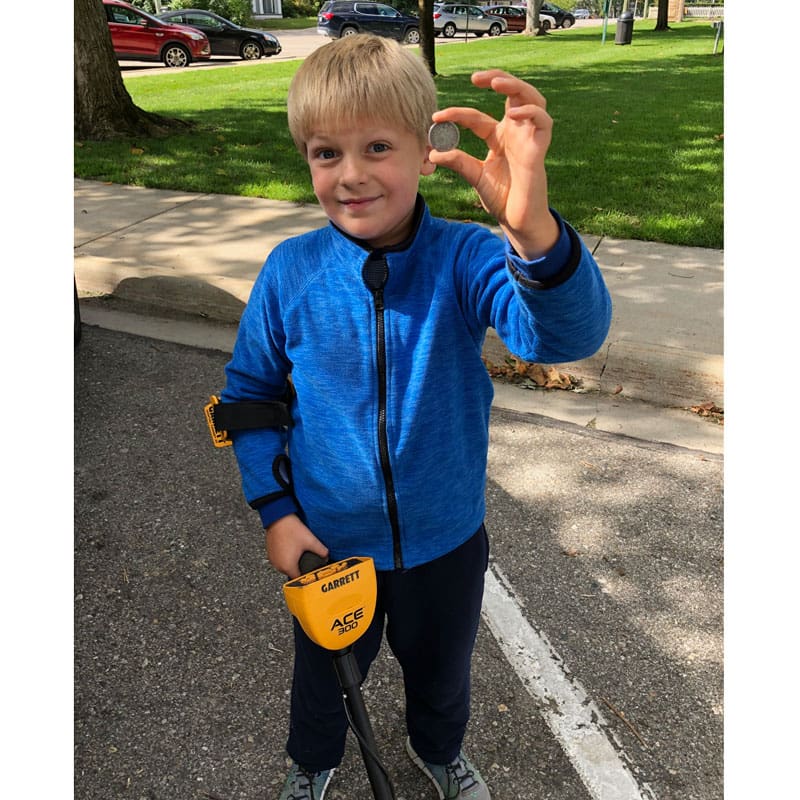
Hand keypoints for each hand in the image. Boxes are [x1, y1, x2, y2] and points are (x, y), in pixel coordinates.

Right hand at [264, 514, 328, 578]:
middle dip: (301, 566)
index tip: (312, 569)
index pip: (299, 578)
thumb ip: (321, 551)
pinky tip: (292, 548)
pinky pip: (280, 560)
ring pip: (286, 566)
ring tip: (299, 551)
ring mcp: (273, 560)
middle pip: (293, 572)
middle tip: (308, 557)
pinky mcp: (270, 553)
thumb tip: (326, 557)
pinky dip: (286, 556)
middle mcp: (278, 566)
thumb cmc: (291, 529)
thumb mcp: (311, 541)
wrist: (278, 518)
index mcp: (288, 567)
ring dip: (293, 561)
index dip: (307, 574)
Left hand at [429, 70, 558, 259]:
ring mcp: (529, 138)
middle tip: (475, 78)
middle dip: (495, 79)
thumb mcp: (475, 176)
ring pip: (532, 99)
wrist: (518, 220)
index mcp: (498, 138)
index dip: (457, 114)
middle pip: (511, 93)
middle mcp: (515, 133)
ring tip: (497, 83)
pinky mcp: (540, 148)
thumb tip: (432, 153)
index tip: (436, 117)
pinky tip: (515, 112)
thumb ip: (458, 162)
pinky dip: (532, 111)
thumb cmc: (502, 198)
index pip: (476, 117)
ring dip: (516, 86)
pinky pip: (544, 121)